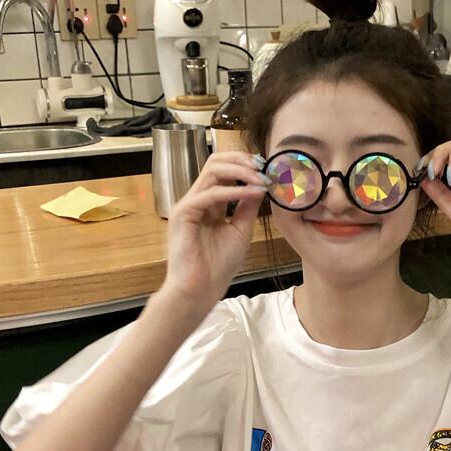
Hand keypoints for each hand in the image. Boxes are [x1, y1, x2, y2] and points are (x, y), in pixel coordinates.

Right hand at [160, 151, 268, 307]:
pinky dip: (234, 191)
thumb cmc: (218, 267)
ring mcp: (188, 205)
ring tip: (261, 178)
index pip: (223, 171)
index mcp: (208, 204)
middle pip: (215, 163)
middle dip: (241, 160)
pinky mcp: (183, 214)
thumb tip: (260, 185)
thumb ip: (247, 207)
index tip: (266, 168)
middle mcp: (197, 200)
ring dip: (240, 172)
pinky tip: (253, 193)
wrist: (200, 290)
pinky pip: (210, 194)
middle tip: (263, 167)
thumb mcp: (241, 231)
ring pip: (212, 171)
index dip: (244, 165)